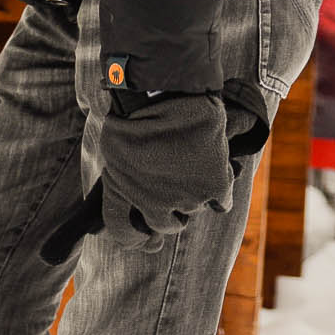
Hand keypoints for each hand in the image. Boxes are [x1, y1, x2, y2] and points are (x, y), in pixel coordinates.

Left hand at [95, 93, 234, 249]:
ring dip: (193, 193)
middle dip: (170, 208)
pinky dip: (220, 192)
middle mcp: (155, 205)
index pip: (124, 233)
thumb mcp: (113, 149)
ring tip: (192, 166)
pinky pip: (222, 203)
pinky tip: (217, 174)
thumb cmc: (133, 116)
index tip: (145, 239)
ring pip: (194, 208)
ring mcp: (186, 198)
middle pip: (167, 224)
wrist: (165, 95)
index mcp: (124, 196)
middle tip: (174, 184)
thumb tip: (124, 203)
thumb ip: (121, 178)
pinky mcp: (214, 187)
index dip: (135, 237)